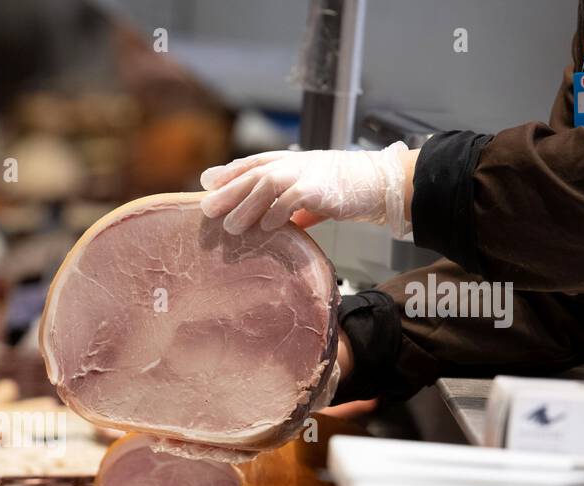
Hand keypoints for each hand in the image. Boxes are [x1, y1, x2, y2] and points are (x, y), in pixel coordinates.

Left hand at [200, 142, 413, 237]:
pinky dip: (277, 213)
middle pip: (253, 173)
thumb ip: (286, 203)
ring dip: (246, 205)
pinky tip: (266, 227)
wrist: (377, 183)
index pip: (253, 162)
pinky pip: (292, 199)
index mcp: (290, 160)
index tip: (206, 183)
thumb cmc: (342, 188)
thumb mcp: (309, 192)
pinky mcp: (320, 189)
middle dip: (228, 191)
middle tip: (206, 209)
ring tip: (231, 227)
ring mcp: (307, 173)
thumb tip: (266, 223)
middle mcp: (294, 163)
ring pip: (267, 184)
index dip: (228, 172)